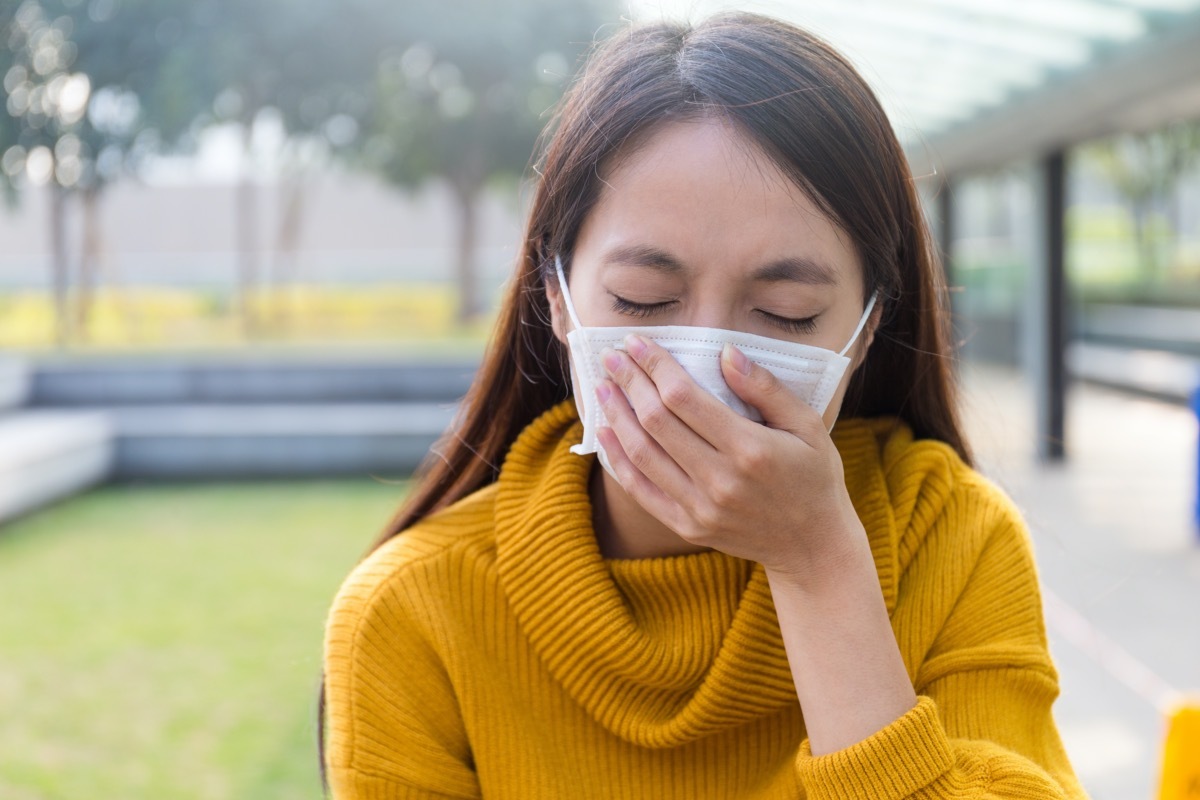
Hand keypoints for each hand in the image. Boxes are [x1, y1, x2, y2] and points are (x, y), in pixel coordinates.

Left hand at [594, 333, 864, 585]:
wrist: (812, 546)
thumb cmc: (814, 476)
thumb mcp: (808, 425)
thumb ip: (766, 388)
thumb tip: (725, 352)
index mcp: (750, 449)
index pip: (684, 397)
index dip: (655, 366)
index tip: (636, 342)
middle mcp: (720, 480)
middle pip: (656, 421)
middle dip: (629, 382)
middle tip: (612, 356)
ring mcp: (700, 508)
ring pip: (642, 453)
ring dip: (616, 415)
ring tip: (603, 386)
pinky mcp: (688, 527)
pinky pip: (640, 490)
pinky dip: (618, 459)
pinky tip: (605, 432)